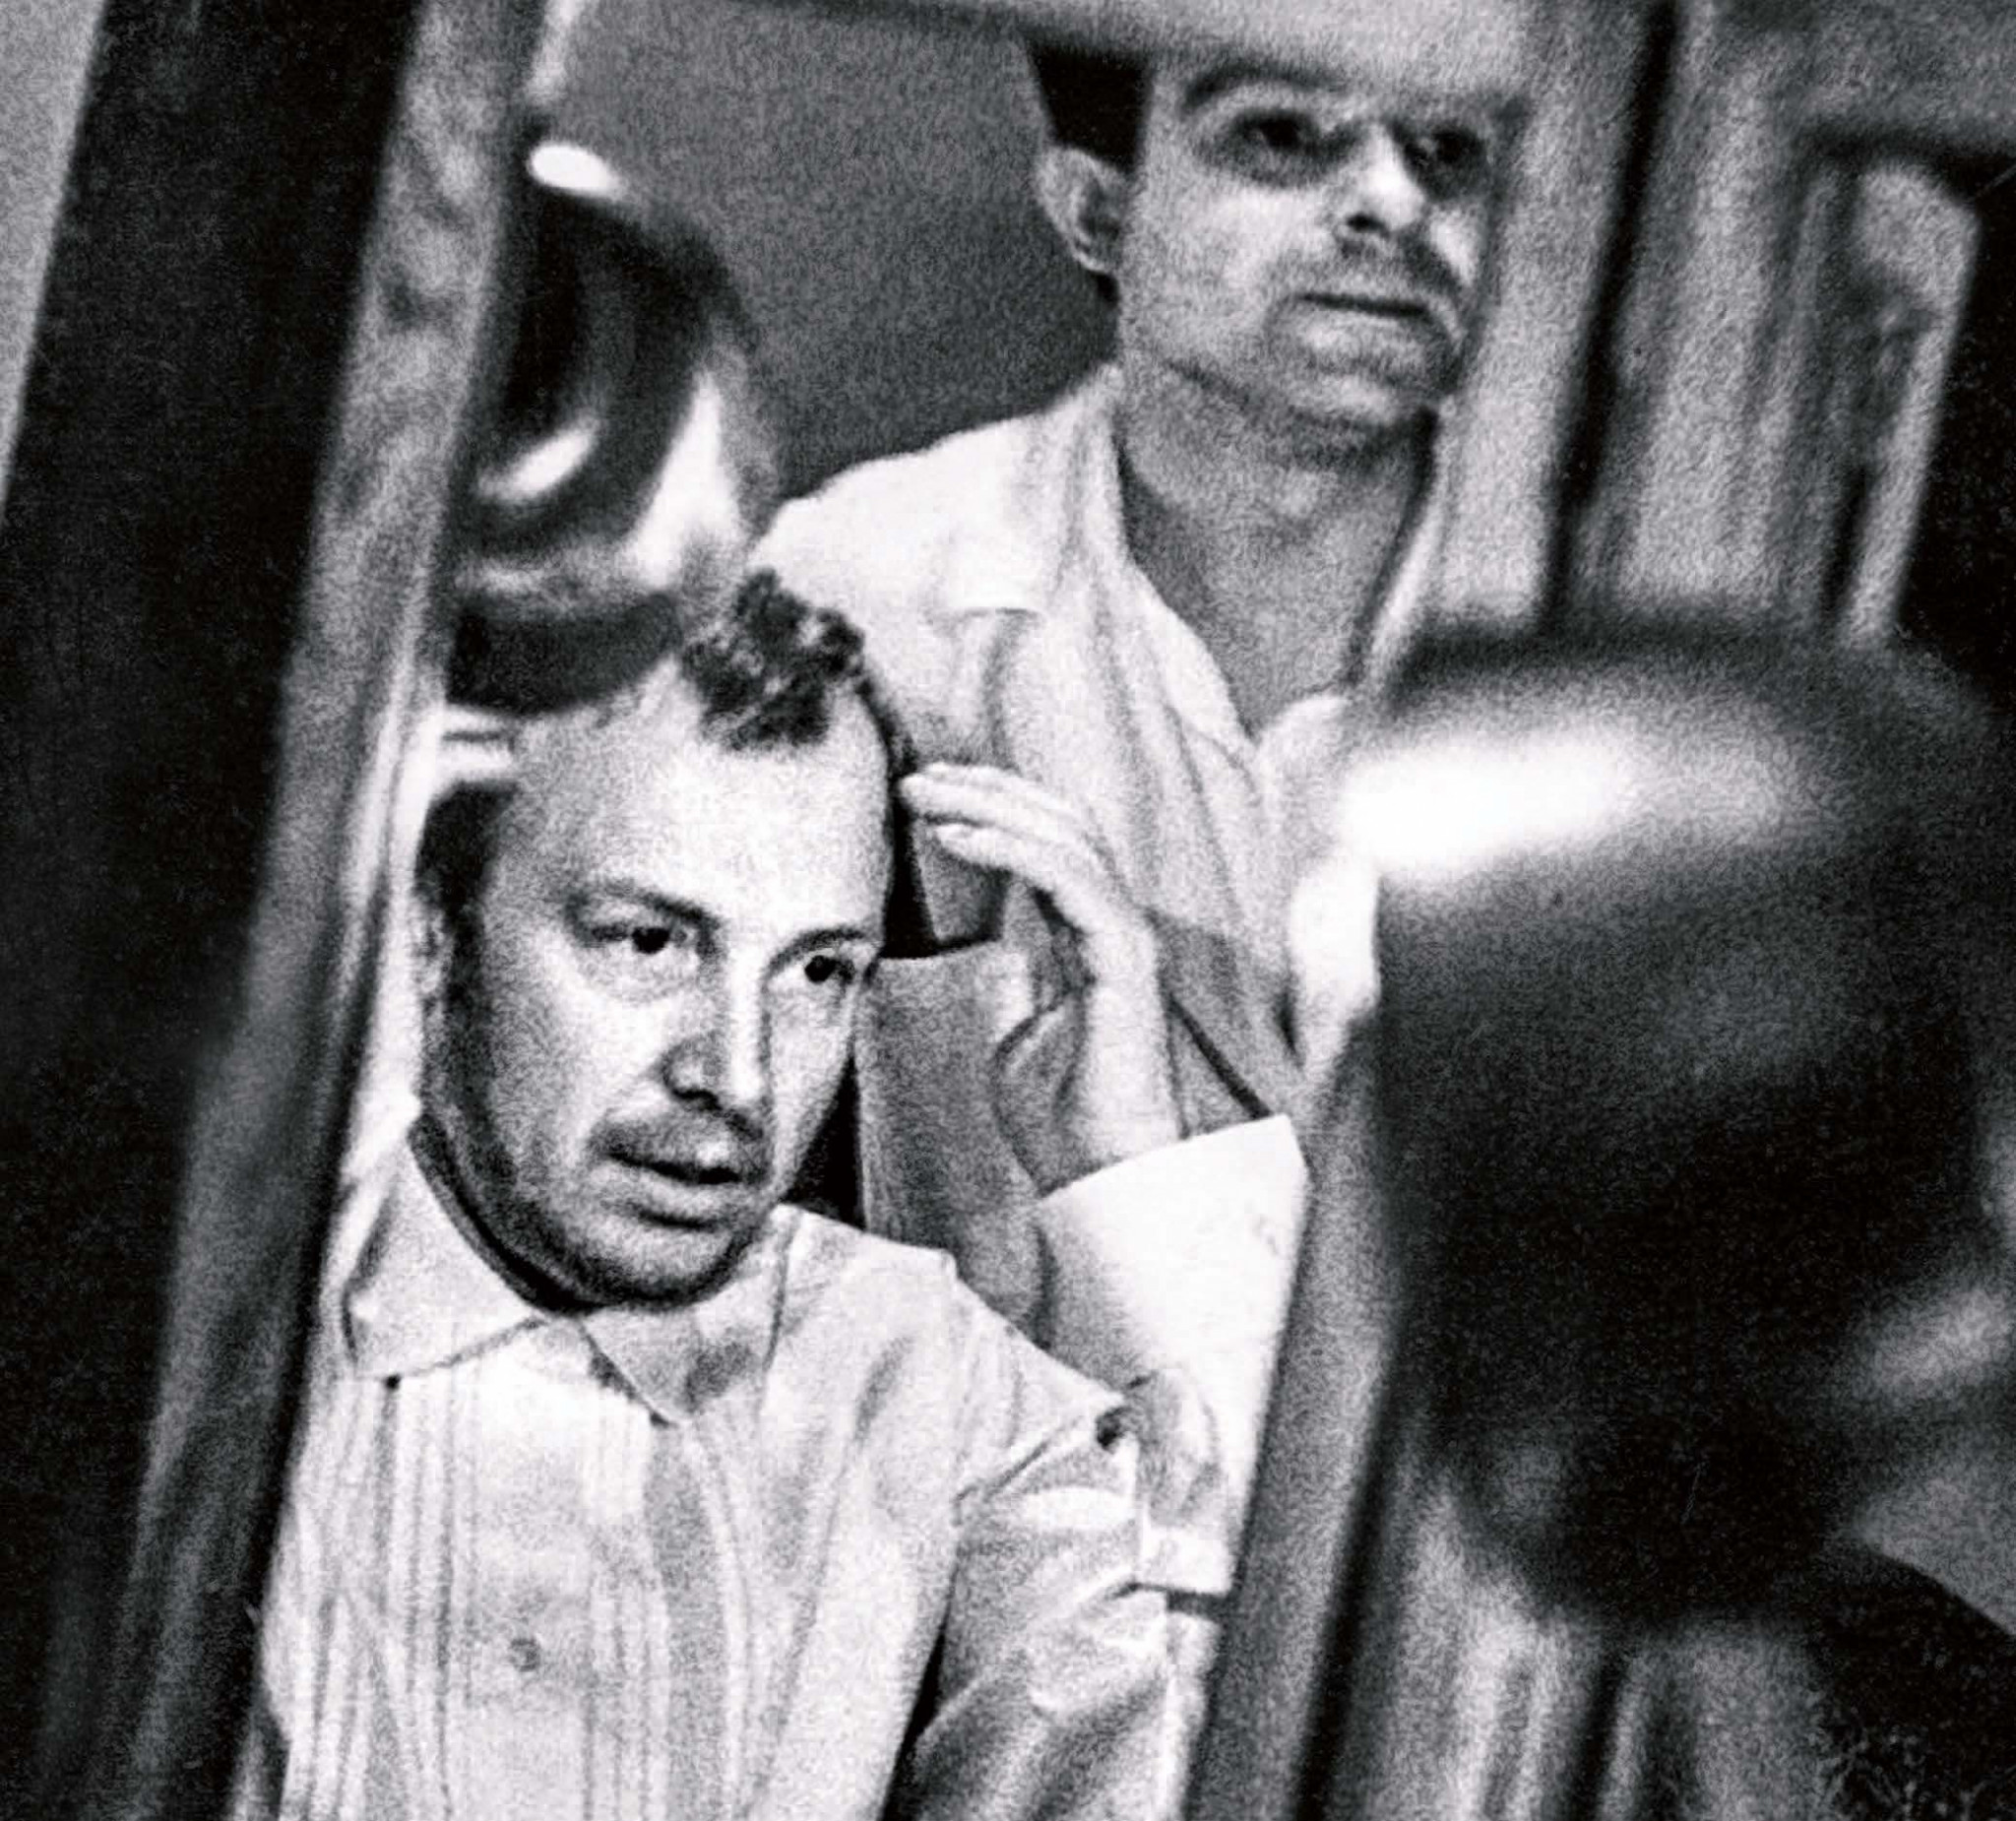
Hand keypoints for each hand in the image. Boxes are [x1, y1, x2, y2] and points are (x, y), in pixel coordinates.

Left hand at [899, 763, 1180, 1193]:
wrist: (1102, 1178)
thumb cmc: (1065, 1125)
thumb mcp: (1017, 1038)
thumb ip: (1014, 986)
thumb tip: (996, 958)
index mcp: (1089, 941)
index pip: (1050, 846)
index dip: (994, 810)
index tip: (928, 797)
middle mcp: (1113, 928)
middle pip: (1059, 825)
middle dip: (986, 791)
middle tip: (916, 780)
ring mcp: (1125, 938)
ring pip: (1066, 837)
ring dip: (989, 806)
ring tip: (925, 796)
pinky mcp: (1125, 957)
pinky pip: (1069, 878)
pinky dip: (1010, 847)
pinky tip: (956, 835)